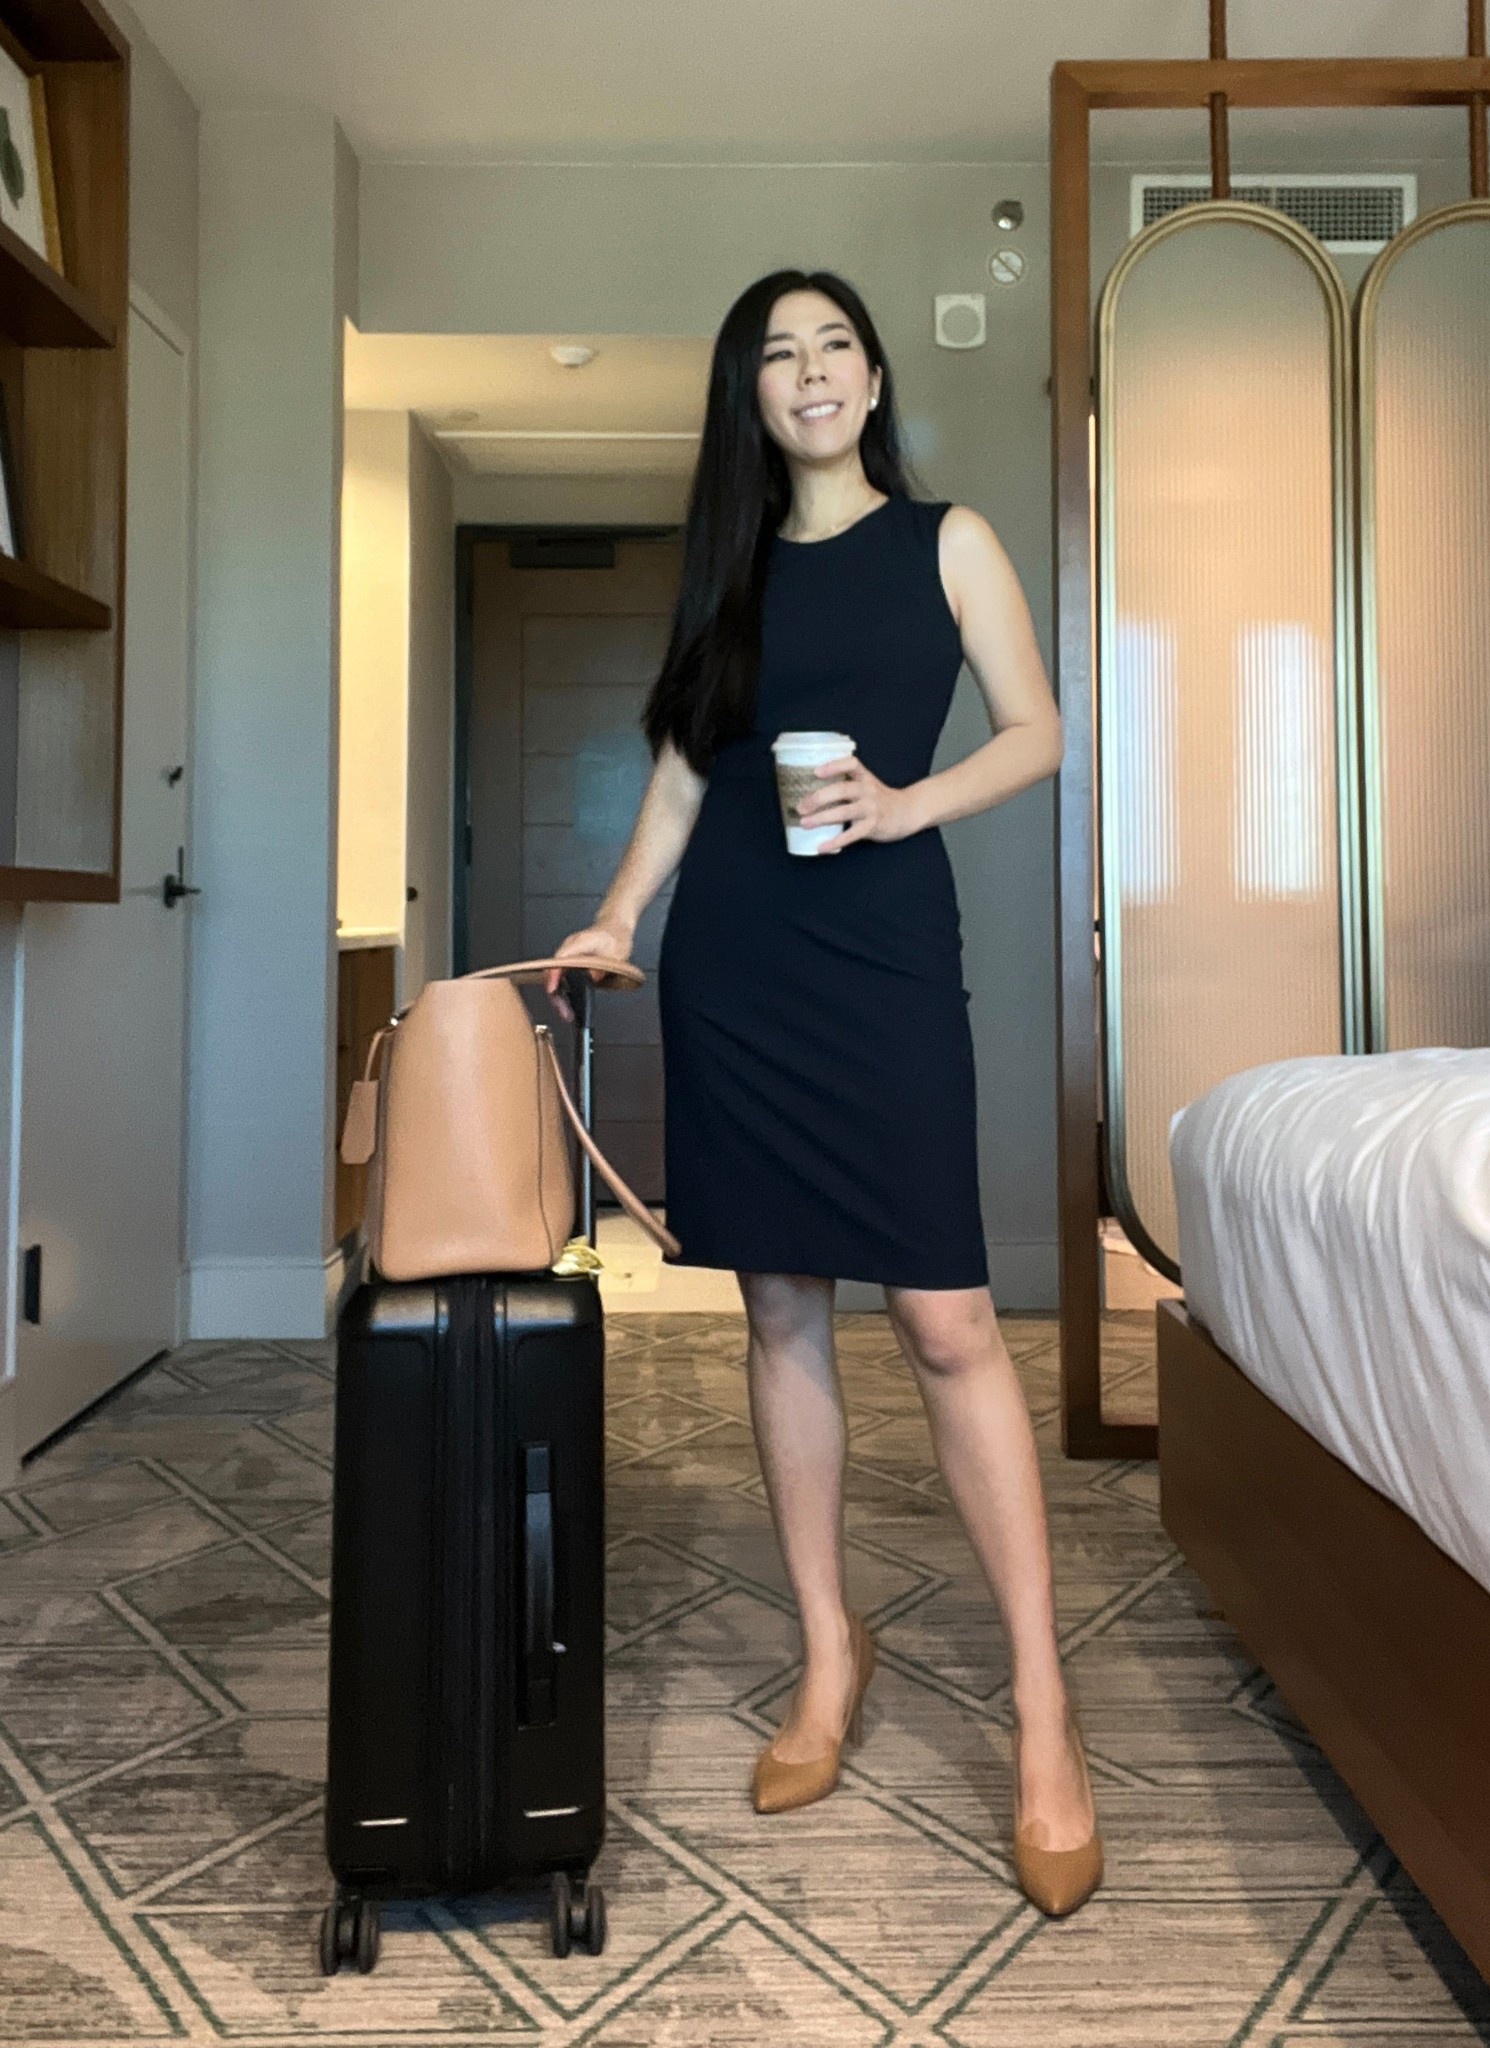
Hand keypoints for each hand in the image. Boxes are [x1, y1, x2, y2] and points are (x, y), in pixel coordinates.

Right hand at [544, 923, 634, 1022]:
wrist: (616, 927)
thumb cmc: (616, 937)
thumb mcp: (616, 955)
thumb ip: (602, 967)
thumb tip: (592, 979)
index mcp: (578, 943)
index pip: (559, 960)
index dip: (553, 976)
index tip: (553, 990)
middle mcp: (569, 949)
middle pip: (553, 973)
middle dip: (556, 995)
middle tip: (565, 1012)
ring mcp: (568, 955)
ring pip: (556, 978)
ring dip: (559, 996)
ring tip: (567, 1013)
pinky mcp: (570, 962)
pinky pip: (562, 978)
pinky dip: (563, 991)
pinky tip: (569, 1003)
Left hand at [794, 754, 915, 850]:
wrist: (906, 813)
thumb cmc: (879, 799)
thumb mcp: (867, 785)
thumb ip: (846, 785)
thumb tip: (811, 793)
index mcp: (864, 777)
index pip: (851, 764)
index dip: (833, 766)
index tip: (815, 772)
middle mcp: (868, 790)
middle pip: (841, 790)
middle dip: (818, 798)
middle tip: (801, 806)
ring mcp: (871, 808)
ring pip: (843, 812)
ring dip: (821, 818)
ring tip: (804, 823)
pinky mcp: (872, 826)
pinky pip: (852, 835)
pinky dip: (835, 842)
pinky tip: (822, 847)